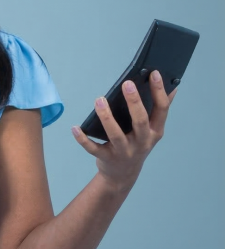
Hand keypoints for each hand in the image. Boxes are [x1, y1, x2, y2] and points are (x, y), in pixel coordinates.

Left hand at [71, 69, 178, 193]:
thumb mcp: (152, 130)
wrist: (123, 175)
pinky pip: (93, 148)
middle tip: (127, 83)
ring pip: (115, 134)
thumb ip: (159, 109)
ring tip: (99, 100)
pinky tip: (75, 128)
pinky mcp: (106, 158)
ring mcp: (124, 151)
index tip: (154, 73)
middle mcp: (142, 142)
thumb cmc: (137, 144)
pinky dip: (83, 139)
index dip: (159, 91)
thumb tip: (172, 86)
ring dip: (107, 117)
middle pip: (140, 121)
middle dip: (134, 102)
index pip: (161, 109)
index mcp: (155, 131)